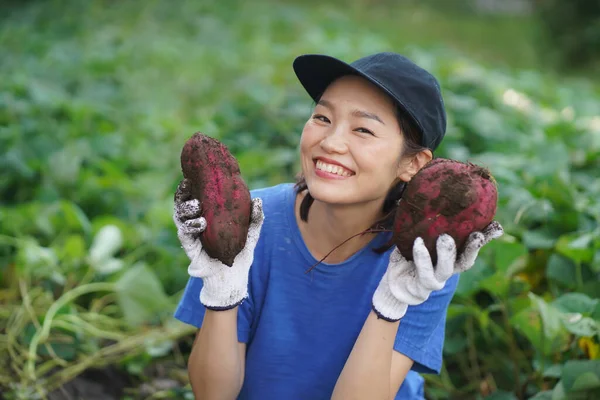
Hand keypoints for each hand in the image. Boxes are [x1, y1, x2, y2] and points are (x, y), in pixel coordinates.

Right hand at [173, 179, 264, 309]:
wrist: (234, 276)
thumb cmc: (239, 250)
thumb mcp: (251, 232)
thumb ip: (255, 217)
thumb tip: (258, 200)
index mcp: (206, 214)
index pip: (194, 196)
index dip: (190, 184)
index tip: (192, 174)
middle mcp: (195, 222)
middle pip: (182, 204)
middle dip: (182, 194)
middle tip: (188, 185)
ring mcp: (192, 235)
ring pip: (180, 217)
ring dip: (186, 209)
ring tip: (197, 205)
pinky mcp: (191, 248)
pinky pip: (185, 234)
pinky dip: (190, 226)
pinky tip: (200, 223)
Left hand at [372, 221, 503, 321]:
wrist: (393, 280)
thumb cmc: (408, 252)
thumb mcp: (419, 234)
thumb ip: (427, 218)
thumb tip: (426, 186)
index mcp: (453, 256)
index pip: (473, 246)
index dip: (487, 238)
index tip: (497, 226)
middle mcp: (448, 268)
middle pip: (466, 261)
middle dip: (473, 248)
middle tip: (477, 235)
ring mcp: (436, 279)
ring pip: (447, 269)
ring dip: (447, 253)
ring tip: (444, 238)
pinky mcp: (422, 286)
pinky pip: (424, 272)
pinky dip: (422, 257)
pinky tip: (418, 243)